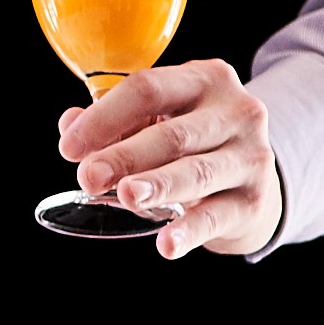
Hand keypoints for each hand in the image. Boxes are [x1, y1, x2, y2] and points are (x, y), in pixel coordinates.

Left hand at [59, 56, 277, 258]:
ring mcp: (251, 157)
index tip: (69, 147)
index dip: (104, 117)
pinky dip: (189, 231)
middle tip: (89, 177)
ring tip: (128, 196)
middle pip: (175, 134)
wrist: (250, 178)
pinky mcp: (254, 201)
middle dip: (127, 156)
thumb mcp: (157, 119)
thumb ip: (113, 121)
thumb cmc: (191, 140)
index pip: (149, 89)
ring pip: (198, 172)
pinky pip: (216, 217)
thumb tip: (69, 125)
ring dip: (159, 185)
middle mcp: (236, 112)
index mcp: (205, 79)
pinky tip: (166, 245)